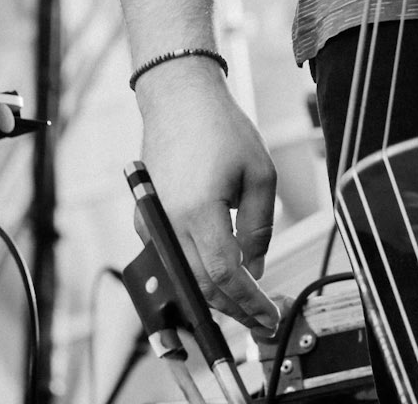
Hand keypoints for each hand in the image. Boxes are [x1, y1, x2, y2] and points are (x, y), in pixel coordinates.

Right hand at [135, 58, 281, 334]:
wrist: (178, 97)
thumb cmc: (221, 128)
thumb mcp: (259, 173)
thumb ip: (259, 228)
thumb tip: (255, 270)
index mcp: (198, 210)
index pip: (225, 275)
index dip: (249, 302)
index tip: (271, 317)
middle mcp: (168, 223)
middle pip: (202, 287)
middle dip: (235, 310)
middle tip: (264, 319)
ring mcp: (152, 223)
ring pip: (185, 278)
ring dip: (215, 297)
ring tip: (248, 303)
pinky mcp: (146, 219)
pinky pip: (173, 260)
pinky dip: (197, 274)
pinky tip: (222, 275)